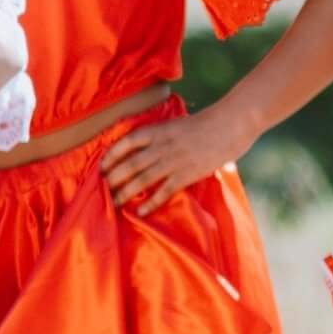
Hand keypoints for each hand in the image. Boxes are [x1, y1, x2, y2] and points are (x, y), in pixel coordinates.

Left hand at [100, 106, 245, 214]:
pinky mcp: (187, 173)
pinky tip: (140, 211)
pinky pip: (164, 191)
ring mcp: (173, 160)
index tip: (101, 167)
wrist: (231, 122)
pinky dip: (150, 203)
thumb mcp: (175, 124)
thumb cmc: (205, 123)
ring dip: (126, 193)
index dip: (110, 156)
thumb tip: (144, 149)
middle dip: (114, 178)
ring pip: (142, 179)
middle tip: (103, 189)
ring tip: (114, 203)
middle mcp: (161, 145)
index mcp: (157, 130)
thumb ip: (160, 136)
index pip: (125, 143)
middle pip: (130, 164)